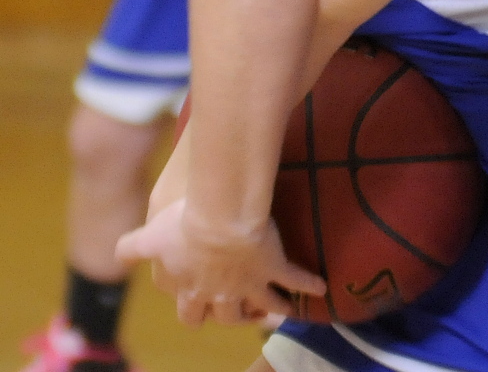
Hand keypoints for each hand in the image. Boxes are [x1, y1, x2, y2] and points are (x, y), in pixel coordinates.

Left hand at [115, 199, 325, 326]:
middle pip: (226, 317)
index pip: (190, 312)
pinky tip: (321, 288)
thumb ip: (131, 249)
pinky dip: (308, 286)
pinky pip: (294, 281)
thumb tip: (118, 255)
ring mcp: (250, 285)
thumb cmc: (183, 226)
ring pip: (262, 306)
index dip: (195, 309)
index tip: (201, 305)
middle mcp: (220, 295)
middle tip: (241, 312)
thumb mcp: (150, 237)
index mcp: (191, 290)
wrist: (220, 218)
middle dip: (233, 315)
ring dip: (270, 309)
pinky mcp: (273, 269)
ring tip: (279, 309)